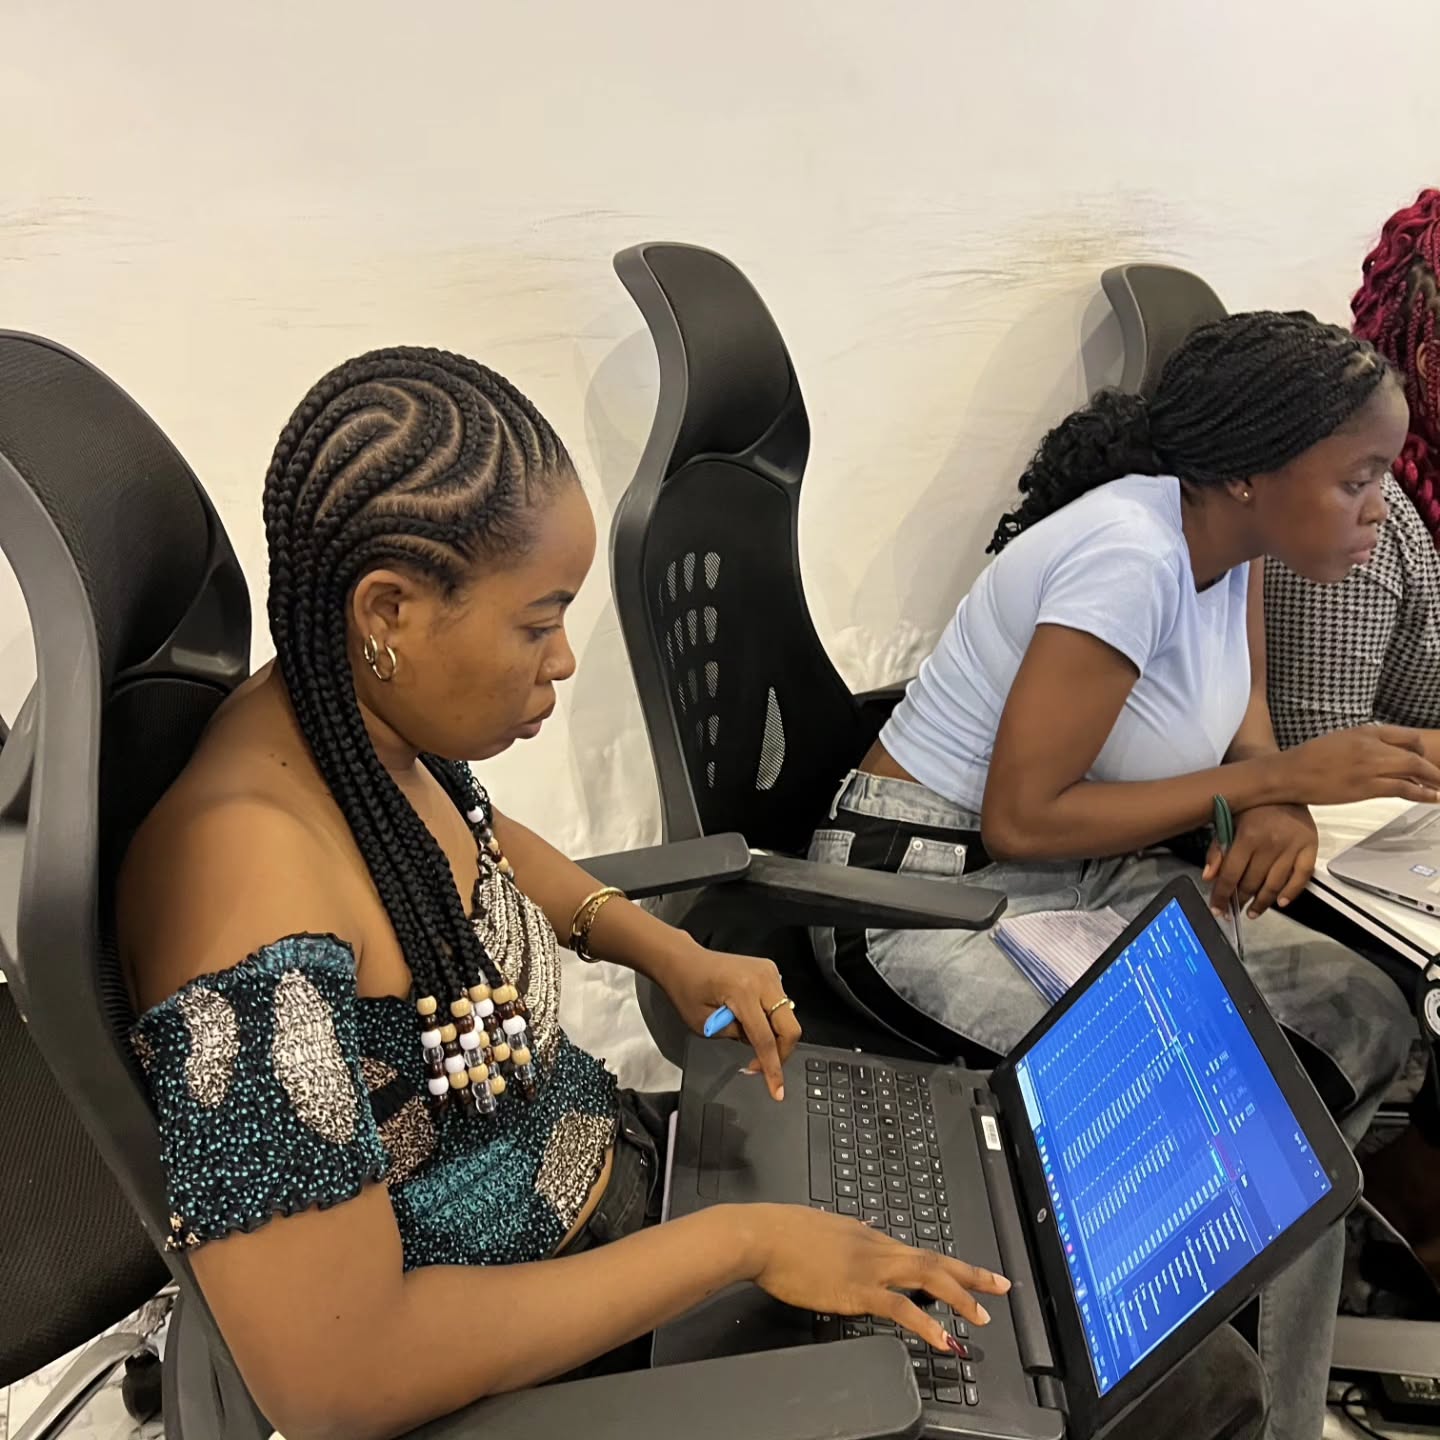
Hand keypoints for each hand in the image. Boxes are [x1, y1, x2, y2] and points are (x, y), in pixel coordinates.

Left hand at [653, 943, 801, 1100]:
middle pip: (790, 1028)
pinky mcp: (771, 971)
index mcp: (743, 992)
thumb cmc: (687, 990)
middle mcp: (763, 979)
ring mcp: (770, 972)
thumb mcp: (703, 1024)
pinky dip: (771, 1019)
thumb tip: (757, 1043)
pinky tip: (751, 1018)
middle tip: (762, 1066)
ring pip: (787, 1017)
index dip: (772, 1068)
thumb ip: (735, 1036)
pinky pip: (780, 1004)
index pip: (765, 1038)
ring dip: (774, 1035)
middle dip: (781, 1053)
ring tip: (746, 1033)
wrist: (684, 961)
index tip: (776, 1091)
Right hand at [734, 1204, 1010, 1349]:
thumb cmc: (783, 1234)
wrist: (763, 1236)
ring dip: (960, 1297)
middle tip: (1001, 1285)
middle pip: (934, 1259)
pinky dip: (927, 1323)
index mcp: (868, 1235)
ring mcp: (870, 1268)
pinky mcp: (858, 1291)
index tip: (969, 1272)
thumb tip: (860, 1235)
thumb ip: (846, 1236)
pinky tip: (944, 1338)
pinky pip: (901, 1308)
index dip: (947, 1263)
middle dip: (970, 1274)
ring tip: (982, 1316)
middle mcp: (877, 1247)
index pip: (917, 1250)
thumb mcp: (823, 1228)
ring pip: (927, 1278)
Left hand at [1204, 804, 1316, 918]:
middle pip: (1252, 882)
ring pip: (1275, 884)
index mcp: (1247, 836)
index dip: (1222, 895)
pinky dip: (1291, 893)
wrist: (1285, 786)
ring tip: (1253, 912)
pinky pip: (1301, 877)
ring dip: (1262, 902)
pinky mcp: (1310, 847)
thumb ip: (1217, 849)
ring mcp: (1292, 846)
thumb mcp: (1228, 820)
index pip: (1230, 875)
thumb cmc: (1253, 805)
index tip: (1218, 908)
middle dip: (1240, 900)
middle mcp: (1271, 843)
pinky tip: (1281, 903)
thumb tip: (1208, 877)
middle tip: (1234, 910)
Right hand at [1276, 726, 1439, 805]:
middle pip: (1415, 755)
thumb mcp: (1340, 740)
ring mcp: (1370, 766)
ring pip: (1413, 770)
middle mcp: (1371, 746)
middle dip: (1433, 769)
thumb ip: (1363, 744)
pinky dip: (1422, 794)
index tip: (1426, 759)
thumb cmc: (1308, 759)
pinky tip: (1432, 798)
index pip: (1406, 737)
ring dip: (1433, 781)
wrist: (1288, 773)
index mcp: (1364, 731)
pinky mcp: (1366, 787)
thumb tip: (1381, 755)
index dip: (1421, 750)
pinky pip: (1403, 788)